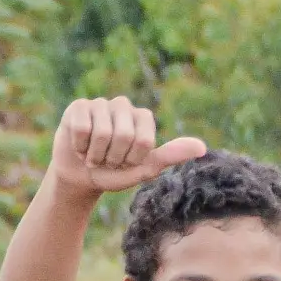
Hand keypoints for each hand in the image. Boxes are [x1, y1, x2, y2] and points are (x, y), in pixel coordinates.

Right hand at [49, 96, 205, 200]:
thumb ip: (171, 155)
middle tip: (109, 160)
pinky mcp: (78, 106)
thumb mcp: (146, 168)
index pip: (144, 140)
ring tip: (95, 154)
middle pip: (124, 135)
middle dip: (114, 157)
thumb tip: (202, 147)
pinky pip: (81, 128)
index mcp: (144, 118)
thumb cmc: (117, 172)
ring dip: (96, 154)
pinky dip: (80, 146)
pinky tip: (80, 146)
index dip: (133, 158)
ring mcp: (100, 103)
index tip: (128, 162)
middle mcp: (124, 105)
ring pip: (101, 132)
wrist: (83, 177)